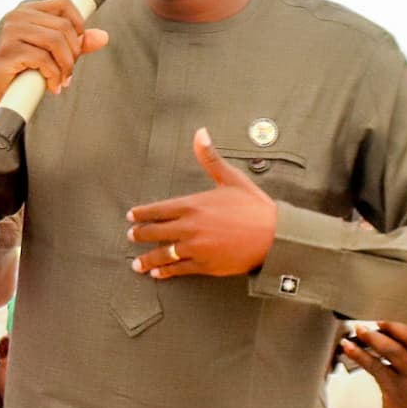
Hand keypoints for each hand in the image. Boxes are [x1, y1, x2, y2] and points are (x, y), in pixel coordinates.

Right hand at [0, 0, 109, 135]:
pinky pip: (43, 60)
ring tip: (63, 80)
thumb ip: (77, 43)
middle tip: (69, 73)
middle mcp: (16, 16)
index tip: (77, 47)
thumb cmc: (25, 70)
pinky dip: (54, 76)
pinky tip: (52, 86)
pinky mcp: (8, 52)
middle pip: (63, 27)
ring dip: (66, 66)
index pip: (64, 4)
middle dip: (73, 53)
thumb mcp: (54, 54)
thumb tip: (103, 37)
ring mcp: (10, 33)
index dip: (79, 24)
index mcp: (27, 10)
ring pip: (56, 42)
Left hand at [127, 130, 279, 279]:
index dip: (141, 214)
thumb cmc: (255, 207)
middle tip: (131, 236)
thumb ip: (210, 158)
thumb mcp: (231, 178)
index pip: (158, 210)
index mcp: (192, 205)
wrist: (275, 236)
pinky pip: (179, 269)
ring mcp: (195, 248)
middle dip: (139, 234)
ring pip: (163, 254)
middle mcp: (189, 227)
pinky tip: (158, 274)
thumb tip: (200, 134)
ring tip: (136, 264)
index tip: (131, 216)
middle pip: (155, 232)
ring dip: (147, 259)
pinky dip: (166, 272)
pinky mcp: (204, 265)